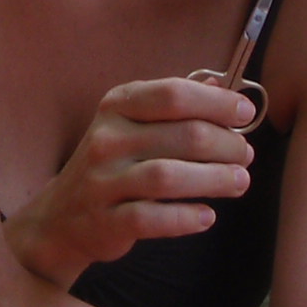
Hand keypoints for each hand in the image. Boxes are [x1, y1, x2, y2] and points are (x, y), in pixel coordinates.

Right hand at [5, 77, 254, 288]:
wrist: (61, 217)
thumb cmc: (111, 166)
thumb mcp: (133, 125)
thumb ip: (173, 105)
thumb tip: (221, 85)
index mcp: (117, 106)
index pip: (174, 94)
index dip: (217, 102)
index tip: (245, 113)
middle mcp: (107, 139)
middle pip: (184, 135)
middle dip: (226, 145)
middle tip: (245, 155)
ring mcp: (103, 181)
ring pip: (169, 176)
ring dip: (214, 179)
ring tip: (239, 182)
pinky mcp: (105, 220)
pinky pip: (151, 218)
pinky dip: (185, 218)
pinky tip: (207, 216)